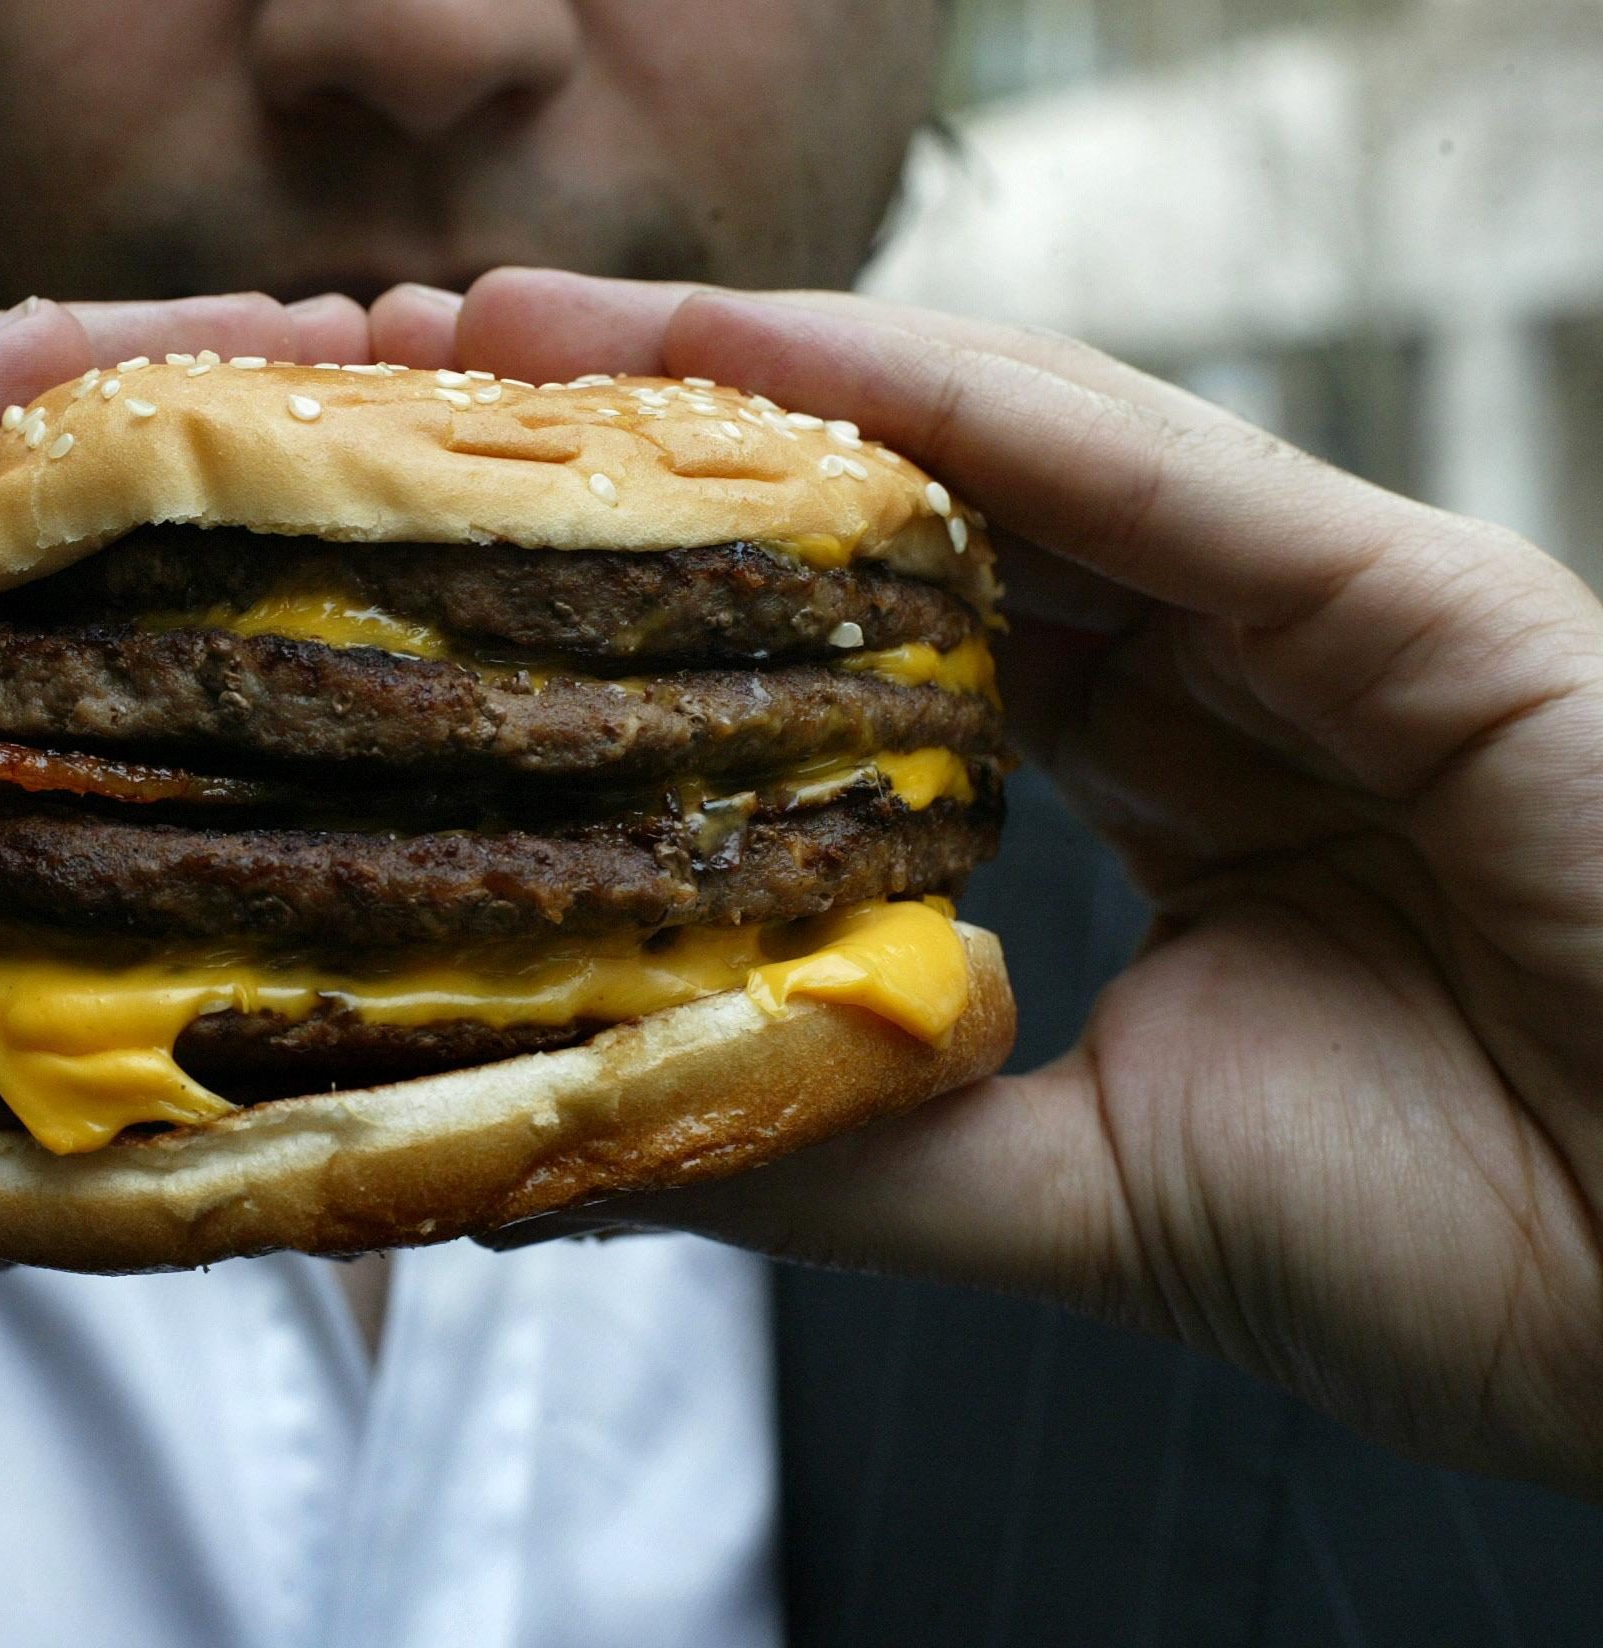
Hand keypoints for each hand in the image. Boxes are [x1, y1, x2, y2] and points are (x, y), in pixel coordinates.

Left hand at [396, 270, 1602, 1495]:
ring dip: (763, 378)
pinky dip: (945, 403)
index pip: (884, 657)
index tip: (488, 570)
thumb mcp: (1076, 1198)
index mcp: (1159, 801)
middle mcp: (1224, 681)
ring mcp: (1318, 619)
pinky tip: (757, 354)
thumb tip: (603, 1129)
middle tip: (458, 397)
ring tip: (534, 334)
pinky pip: (1146, 467)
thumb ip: (853, 1146)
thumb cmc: (1478, 1257)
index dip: (688, 602)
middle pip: (915, 524)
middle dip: (691, 458)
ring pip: (1001, 455)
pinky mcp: (1420, 593)